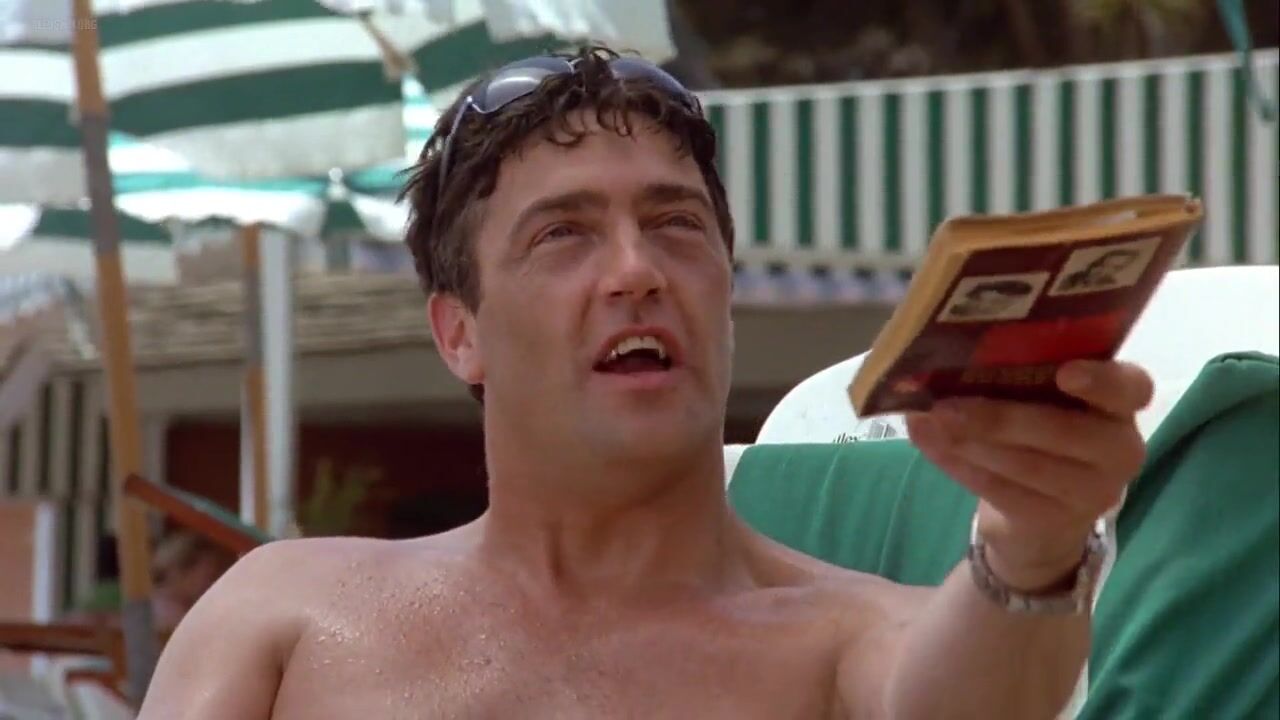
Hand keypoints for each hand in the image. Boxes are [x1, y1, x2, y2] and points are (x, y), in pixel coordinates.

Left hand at [904, 360, 1152, 590]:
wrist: (1041, 518)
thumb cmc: (1041, 435)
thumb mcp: (1043, 402)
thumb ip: (1016, 380)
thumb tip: (941, 362)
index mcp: (1120, 405)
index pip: (1131, 388)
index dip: (1102, 380)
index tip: (1065, 372)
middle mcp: (1118, 449)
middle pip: (1063, 431)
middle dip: (999, 418)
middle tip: (945, 405)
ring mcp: (1090, 492)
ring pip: (1027, 464)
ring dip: (970, 442)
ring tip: (930, 421)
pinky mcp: (1053, 520)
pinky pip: (1000, 490)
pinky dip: (957, 464)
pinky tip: (927, 441)